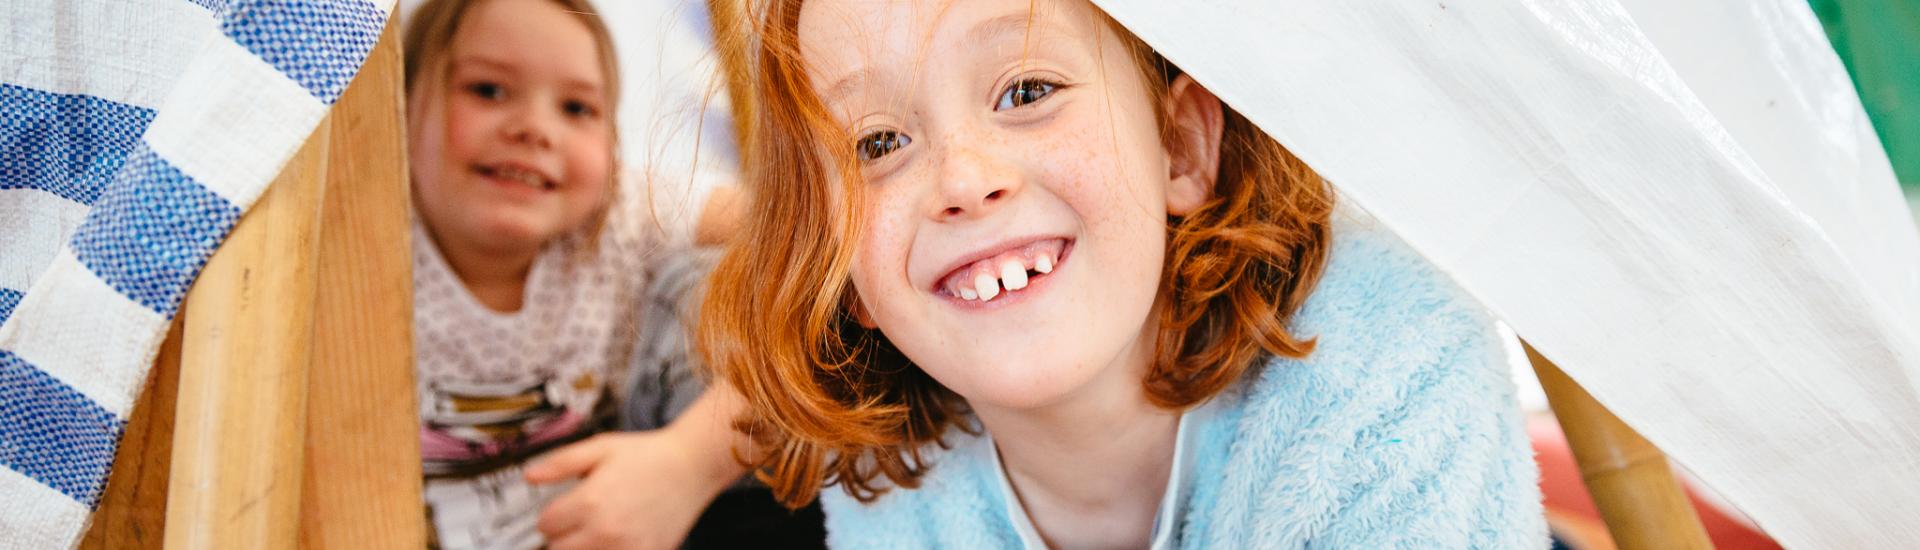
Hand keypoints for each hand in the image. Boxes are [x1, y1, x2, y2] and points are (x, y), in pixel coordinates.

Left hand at [526, 430, 733, 549]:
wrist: (692, 467)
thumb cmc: (648, 456)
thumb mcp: (600, 448)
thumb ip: (560, 463)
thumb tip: (529, 476)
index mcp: (589, 502)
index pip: (546, 525)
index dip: (552, 515)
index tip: (564, 509)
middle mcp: (605, 531)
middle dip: (564, 536)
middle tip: (580, 521)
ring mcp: (627, 549)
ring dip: (584, 547)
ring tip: (599, 530)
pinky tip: (617, 538)